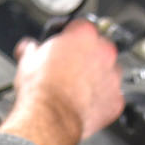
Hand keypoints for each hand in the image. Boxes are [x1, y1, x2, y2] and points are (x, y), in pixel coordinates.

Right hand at [1, 20, 124, 144]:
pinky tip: (82, 103)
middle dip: (85, 56)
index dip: (69, 35)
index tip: (63, 43)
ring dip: (95, 77)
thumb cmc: (41, 89)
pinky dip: (100, 99)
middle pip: (99, 48)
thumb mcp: (28, 60)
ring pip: (108, 72)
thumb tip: (28, 47)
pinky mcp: (116, 100)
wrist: (49, 119)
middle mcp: (104, 52)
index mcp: (84, 34)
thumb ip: (32, 48)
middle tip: (68, 67)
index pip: (81, 25)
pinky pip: (110, 96)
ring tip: (74, 88)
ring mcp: (113, 77)